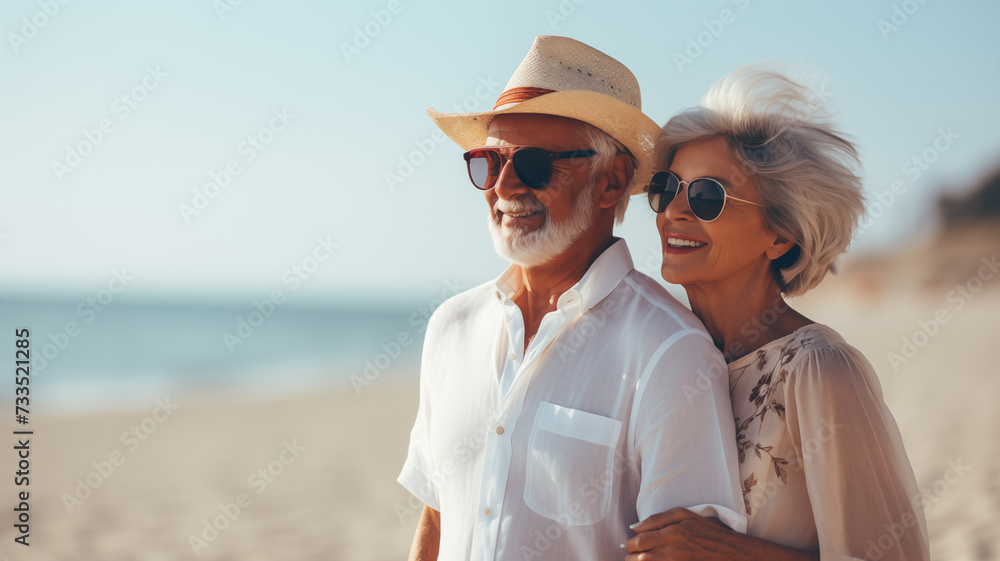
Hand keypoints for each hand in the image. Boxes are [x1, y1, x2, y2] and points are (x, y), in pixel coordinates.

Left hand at [623, 507, 748, 560]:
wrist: (730, 552)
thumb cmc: (707, 531)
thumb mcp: (685, 515)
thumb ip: (657, 519)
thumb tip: (635, 527)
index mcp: (672, 534)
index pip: (639, 542)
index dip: (629, 544)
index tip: (629, 544)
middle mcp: (672, 552)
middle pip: (638, 558)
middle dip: (631, 556)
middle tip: (633, 554)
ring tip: (642, 559)